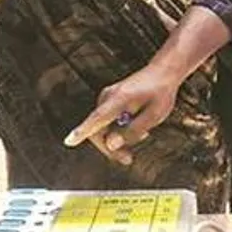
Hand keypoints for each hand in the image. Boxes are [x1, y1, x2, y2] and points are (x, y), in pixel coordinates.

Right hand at [64, 63, 181, 164]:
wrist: (162, 72)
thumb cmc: (160, 93)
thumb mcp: (154, 116)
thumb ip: (132, 131)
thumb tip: (111, 144)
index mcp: (119, 99)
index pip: (97, 118)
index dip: (82, 132)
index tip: (69, 141)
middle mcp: (108, 97)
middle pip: (97, 129)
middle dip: (110, 147)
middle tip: (127, 159)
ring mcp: (107, 98)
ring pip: (102, 127)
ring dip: (116, 138)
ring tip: (141, 137)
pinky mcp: (109, 100)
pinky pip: (107, 121)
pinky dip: (118, 129)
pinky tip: (136, 130)